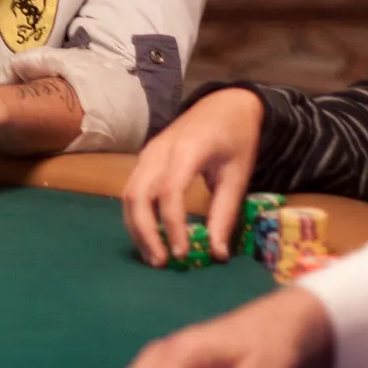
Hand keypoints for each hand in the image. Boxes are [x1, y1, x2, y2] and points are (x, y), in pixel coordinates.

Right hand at [122, 88, 262, 267]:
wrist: (225, 105)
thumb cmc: (236, 138)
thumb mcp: (239, 175)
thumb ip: (225, 213)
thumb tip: (217, 253)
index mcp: (188, 149)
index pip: (169, 190)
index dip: (172, 225)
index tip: (183, 253)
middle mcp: (159, 150)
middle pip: (138, 194)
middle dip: (145, 232)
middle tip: (162, 263)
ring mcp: (148, 153)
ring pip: (128, 194)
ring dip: (137, 228)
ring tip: (155, 257)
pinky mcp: (145, 160)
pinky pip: (132, 190)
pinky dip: (137, 216)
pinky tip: (151, 237)